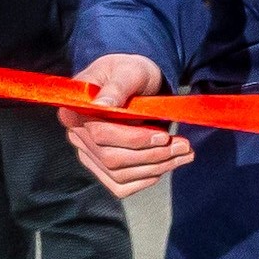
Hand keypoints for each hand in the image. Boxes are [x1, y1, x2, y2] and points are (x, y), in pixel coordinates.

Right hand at [59, 53, 191, 196]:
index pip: (99, 134)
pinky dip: (145, 180)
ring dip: (156, 167)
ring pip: (119, 174)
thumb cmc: (129, 72)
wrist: (135, 82)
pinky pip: (120, 186)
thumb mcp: (127, 71)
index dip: (132, 138)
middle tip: (182, 145)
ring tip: (183, 153)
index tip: (162, 135)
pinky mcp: (103, 168)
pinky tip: (165, 166)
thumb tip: (102, 104)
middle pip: (111, 158)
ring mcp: (89, 155)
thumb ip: (116, 88)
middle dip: (151, 154)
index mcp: (75, 111)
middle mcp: (77, 136)